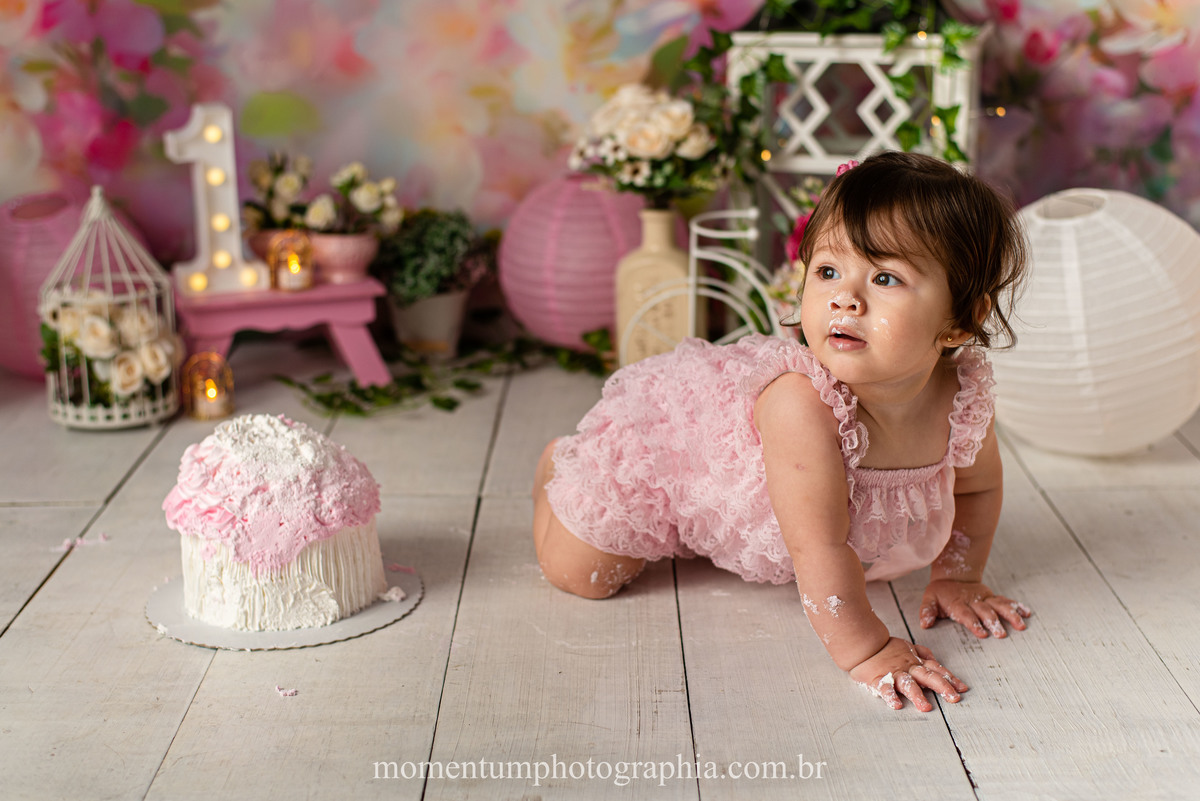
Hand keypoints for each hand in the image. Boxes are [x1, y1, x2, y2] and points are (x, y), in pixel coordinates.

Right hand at [848, 637, 967, 711]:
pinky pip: (885, 688)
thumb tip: (934, 658)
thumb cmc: (885, 647)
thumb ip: (922, 652)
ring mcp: (894, 674)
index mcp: (915, 662)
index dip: (950, 679)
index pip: (936, 670)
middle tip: (954, 698)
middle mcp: (908, 668)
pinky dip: (890, 696)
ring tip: (926, 707)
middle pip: (928, 676)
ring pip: (908, 684)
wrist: (862, 643)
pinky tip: (896, 704)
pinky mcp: (878, 679)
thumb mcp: (907, 646)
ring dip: (917, 695)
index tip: (963, 689)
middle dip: (942, 687)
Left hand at [920, 579, 1031, 638]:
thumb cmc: (940, 593)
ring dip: (1010, 615)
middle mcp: (973, 601)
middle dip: (994, 622)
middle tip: (1002, 634)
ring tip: (1021, 625)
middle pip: (985, 611)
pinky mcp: (992, 596)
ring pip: (999, 605)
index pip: (966, 614)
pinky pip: (1005, 600)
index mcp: (957, 604)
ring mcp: (984, 598)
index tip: (982, 633)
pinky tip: (1027, 613)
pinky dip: (1016, 606)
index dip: (974, 623)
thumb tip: (925, 624)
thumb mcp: (929, 599)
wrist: (953, 576)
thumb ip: (927, 611)